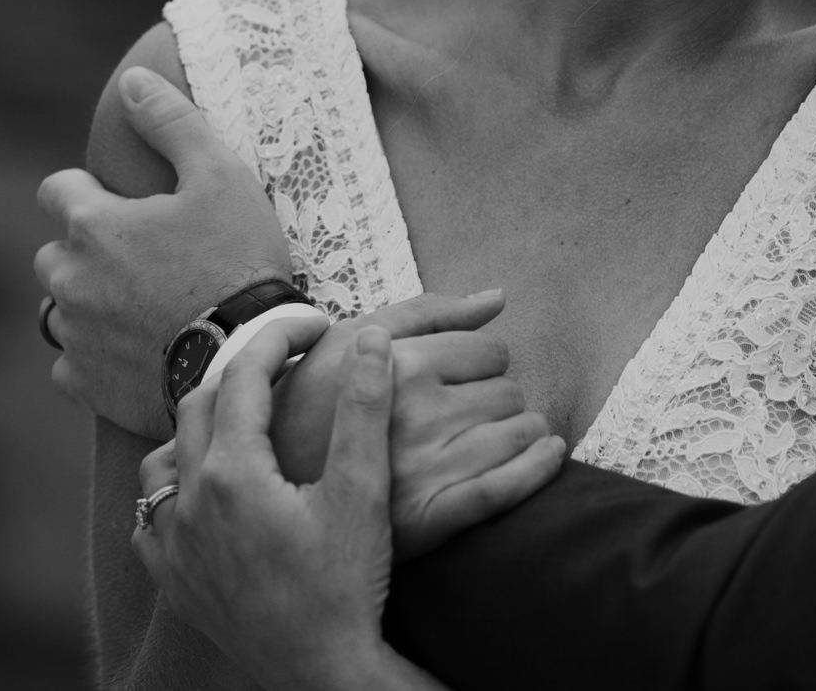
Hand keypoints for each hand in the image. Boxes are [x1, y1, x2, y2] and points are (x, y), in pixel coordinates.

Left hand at [35, 66, 294, 437]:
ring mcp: (73, 334)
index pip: (57, 191)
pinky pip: (71, 364)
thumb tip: (133, 78)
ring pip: (64, 308)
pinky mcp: (84, 383)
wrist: (247, 357)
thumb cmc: (239, 261)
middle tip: (152, 262)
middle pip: (57, 252)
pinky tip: (141, 350)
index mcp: (93, 224)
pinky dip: (96, 355)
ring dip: (93, 302)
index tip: (133, 210)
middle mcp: (68, 278)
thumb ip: (172, 122)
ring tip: (150, 308)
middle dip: (91, 251)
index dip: (93, 194)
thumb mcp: (221, 176)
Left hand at [135, 315, 437, 690]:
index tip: (315, 324)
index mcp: (234, 471)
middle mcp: (190, 501)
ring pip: (166, 457)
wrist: (320, 672)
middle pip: (200, 404)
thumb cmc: (345, 586)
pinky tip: (208, 491)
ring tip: (249, 418)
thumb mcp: (363, 492)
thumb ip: (364, 408)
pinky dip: (177, 487)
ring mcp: (174, 544)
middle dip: (244, 370)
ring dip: (203, 424)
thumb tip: (372, 338)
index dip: (279, 336)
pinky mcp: (172, 578)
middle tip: (290, 359)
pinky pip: (153, 516)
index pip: (244, 374)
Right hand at [267, 290, 569, 557]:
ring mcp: (422, 467)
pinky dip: (538, 468)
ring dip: (518, 434)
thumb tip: (498, 298)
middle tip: (462, 419)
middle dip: (494, 401)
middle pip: (508, 392)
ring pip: (517, 433)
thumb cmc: (312, 404)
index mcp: (397, 365)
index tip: (458, 382)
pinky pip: (505, 488)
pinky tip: (548, 453)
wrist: (267, 492)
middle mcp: (413, 412)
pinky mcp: (430, 516)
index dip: (479, 364)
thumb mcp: (351, 341)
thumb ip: (429, 312)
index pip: (489, 351)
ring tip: (486, 441)